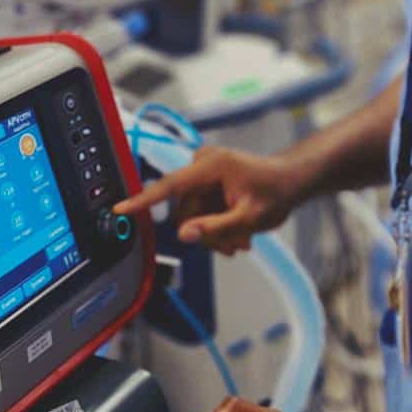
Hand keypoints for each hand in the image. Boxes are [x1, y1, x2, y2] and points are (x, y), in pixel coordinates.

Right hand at [114, 146, 305, 254]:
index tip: (121, 209)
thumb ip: (216, 228)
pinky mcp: (206, 183)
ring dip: (214, 233)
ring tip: (240, 241)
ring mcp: (204, 173)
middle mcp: (203, 165)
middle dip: (206, 232)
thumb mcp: (250, 218)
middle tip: (233, 247)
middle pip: (185, 211)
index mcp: (212, 166)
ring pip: (192, 216)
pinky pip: (199, 212)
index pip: (170, 185)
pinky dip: (216, 226)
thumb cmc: (277, 192)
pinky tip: (236, 234)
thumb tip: (184, 235)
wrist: (291, 181)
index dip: (144, 200)